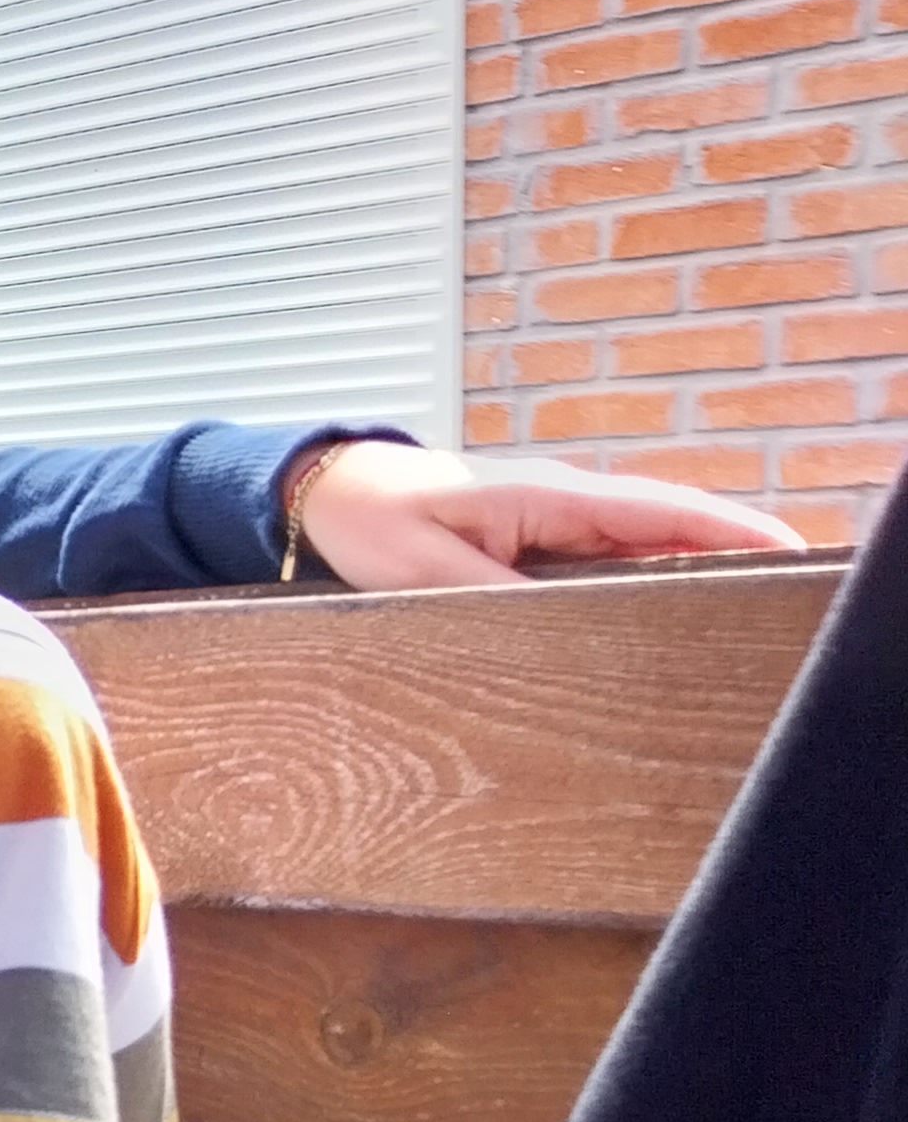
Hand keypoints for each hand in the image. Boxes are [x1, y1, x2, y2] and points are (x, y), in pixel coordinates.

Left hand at [298, 440, 806, 590]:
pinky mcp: (545, 539)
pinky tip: (681, 613)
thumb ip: (497, 597)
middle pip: (674, 529)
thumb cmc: (372, 519)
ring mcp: (560, 519)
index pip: (660, 511)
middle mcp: (567, 502)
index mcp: (548, 494)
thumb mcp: (425, 569)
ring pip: (651, 545)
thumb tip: (565, 629)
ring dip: (701, 568)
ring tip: (755, 614)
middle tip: (792, 598)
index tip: (787, 552)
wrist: (330, 491)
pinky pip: (617, 558)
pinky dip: (658, 576)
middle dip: (735, 555)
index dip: (729, 531)